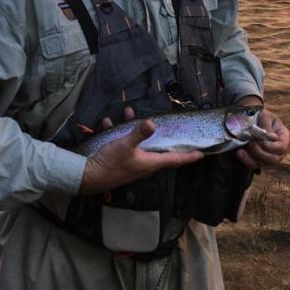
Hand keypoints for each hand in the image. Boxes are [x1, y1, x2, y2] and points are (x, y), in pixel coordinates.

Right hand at [79, 106, 203, 195]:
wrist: (87, 176)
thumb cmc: (110, 163)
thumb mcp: (125, 145)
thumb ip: (139, 133)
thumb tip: (152, 123)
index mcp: (150, 163)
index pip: (175, 160)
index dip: (189, 156)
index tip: (202, 154)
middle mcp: (144, 165)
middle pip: (159, 149)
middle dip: (160, 134)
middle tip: (165, 124)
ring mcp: (132, 164)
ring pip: (139, 144)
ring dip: (134, 128)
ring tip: (126, 113)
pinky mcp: (120, 162)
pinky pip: (124, 145)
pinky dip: (118, 133)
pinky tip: (108, 123)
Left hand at [236, 108, 289, 170]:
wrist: (249, 118)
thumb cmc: (260, 116)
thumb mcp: (265, 116)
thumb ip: (267, 125)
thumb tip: (270, 137)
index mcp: (283, 137)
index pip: (281, 148)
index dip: (270, 147)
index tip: (258, 140)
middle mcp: (278, 150)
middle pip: (274, 160)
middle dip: (260, 153)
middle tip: (250, 143)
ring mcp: (268, 157)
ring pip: (263, 164)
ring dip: (251, 156)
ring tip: (242, 147)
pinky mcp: (258, 160)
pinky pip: (253, 165)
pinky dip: (246, 160)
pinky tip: (239, 152)